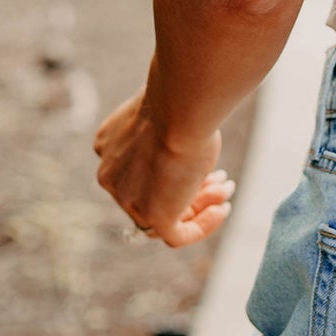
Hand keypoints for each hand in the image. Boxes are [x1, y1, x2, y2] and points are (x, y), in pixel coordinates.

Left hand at [93, 90, 234, 247]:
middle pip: (152, 193)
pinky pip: (177, 235)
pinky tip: (222, 210)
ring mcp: (128, 199)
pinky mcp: (152, 217)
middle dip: (190, 185)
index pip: (137, 172)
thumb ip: (163, 129)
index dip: (170, 168)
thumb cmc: (178, 100)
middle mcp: (110, 176)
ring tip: (227, 187)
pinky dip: (201, 226)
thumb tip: (182, 135)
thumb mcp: (164, 112)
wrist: (180, 108)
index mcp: (107, 147)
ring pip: (165, 214)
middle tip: (221, 177)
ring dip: (201, 203)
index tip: (197, 159)